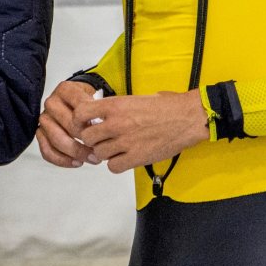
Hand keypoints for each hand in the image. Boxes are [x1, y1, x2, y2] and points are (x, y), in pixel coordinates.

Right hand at [36, 79, 96, 167]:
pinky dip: (62, 160)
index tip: (103, 133)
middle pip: (68, 126)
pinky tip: (76, 162)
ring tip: (91, 159)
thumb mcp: (95, 98)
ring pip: (57, 140)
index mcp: (65, 90)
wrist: (76, 101)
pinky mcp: (40, 132)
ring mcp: (44, 118)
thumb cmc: (87, 102)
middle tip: (99, 151)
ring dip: (76, 153)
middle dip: (86, 141)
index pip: (79, 109)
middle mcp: (51, 102)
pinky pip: (47, 151)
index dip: (91, 124)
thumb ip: (98, 110)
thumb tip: (102, 128)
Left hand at [74, 90, 209, 173]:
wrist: (185, 118)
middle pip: (87, 137)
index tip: (84, 123)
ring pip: (99, 153)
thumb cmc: (164, 106)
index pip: (81, 113)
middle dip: (91, 138)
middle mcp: (116, 123)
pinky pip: (113, 167)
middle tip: (99, 138)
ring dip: (104, 152)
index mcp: (115, 105)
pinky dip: (115, 164)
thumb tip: (100, 113)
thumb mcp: (133, 98)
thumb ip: (114, 107)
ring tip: (114, 148)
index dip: (79, 121)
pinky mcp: (137, 158)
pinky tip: (123, 157)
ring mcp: (126, 142)